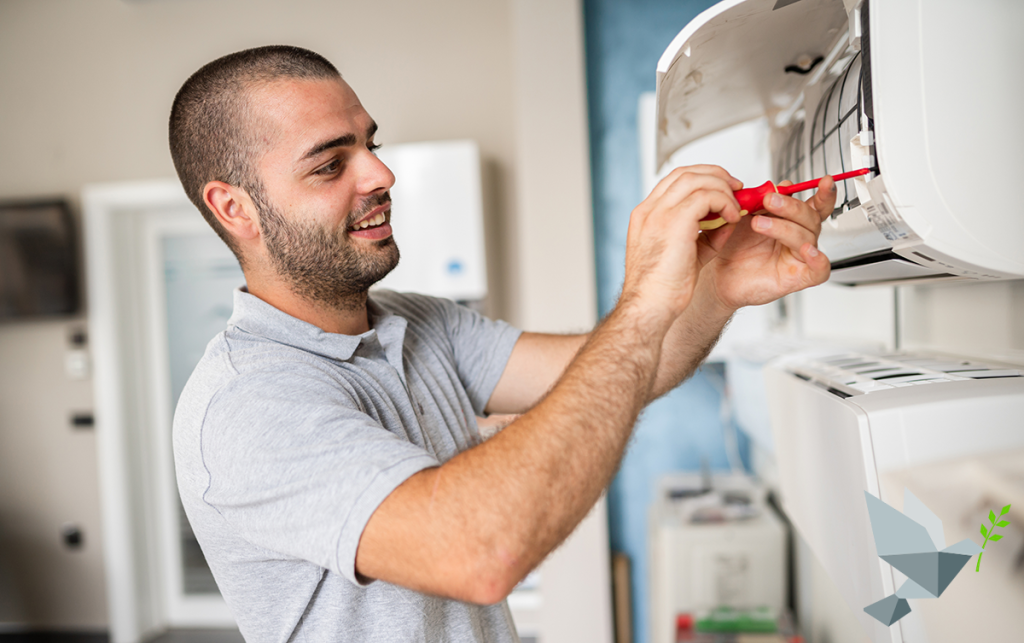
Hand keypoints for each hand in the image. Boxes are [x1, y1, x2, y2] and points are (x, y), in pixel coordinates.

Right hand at [621, 165, 743, 321]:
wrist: (649, 307)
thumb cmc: (663, 289)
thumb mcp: (686, 255)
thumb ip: (705, 235)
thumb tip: (728, 221)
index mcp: (645, 217)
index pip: (674, 181)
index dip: (702, 179)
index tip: (722, 189)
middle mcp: (649, 210)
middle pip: (684, 172)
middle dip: (715, 175)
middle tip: (736, 188)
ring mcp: (659, 214)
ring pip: (696, 179)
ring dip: (722, 188)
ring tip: (736, 205)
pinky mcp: (674, 221)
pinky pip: (706, 196)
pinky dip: (724, 202)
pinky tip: (732, 218)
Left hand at [695, 176, 836, 311]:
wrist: (716, 274)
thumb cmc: (731, 247)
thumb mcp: (742, 217)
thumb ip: (758, 200)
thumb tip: (773, 187)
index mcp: (790, 221)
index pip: (814, 205)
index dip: (824, 193)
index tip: (824, 180)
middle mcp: (797, 238)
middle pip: (811, 217)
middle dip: (791, 206)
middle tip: (769, 200)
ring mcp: (798, 257)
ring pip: (808, 237)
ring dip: (784, 227)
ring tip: (758, 223)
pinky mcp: (798, 277)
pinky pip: (820, 270)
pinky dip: (818, 259)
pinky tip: (808, 250)